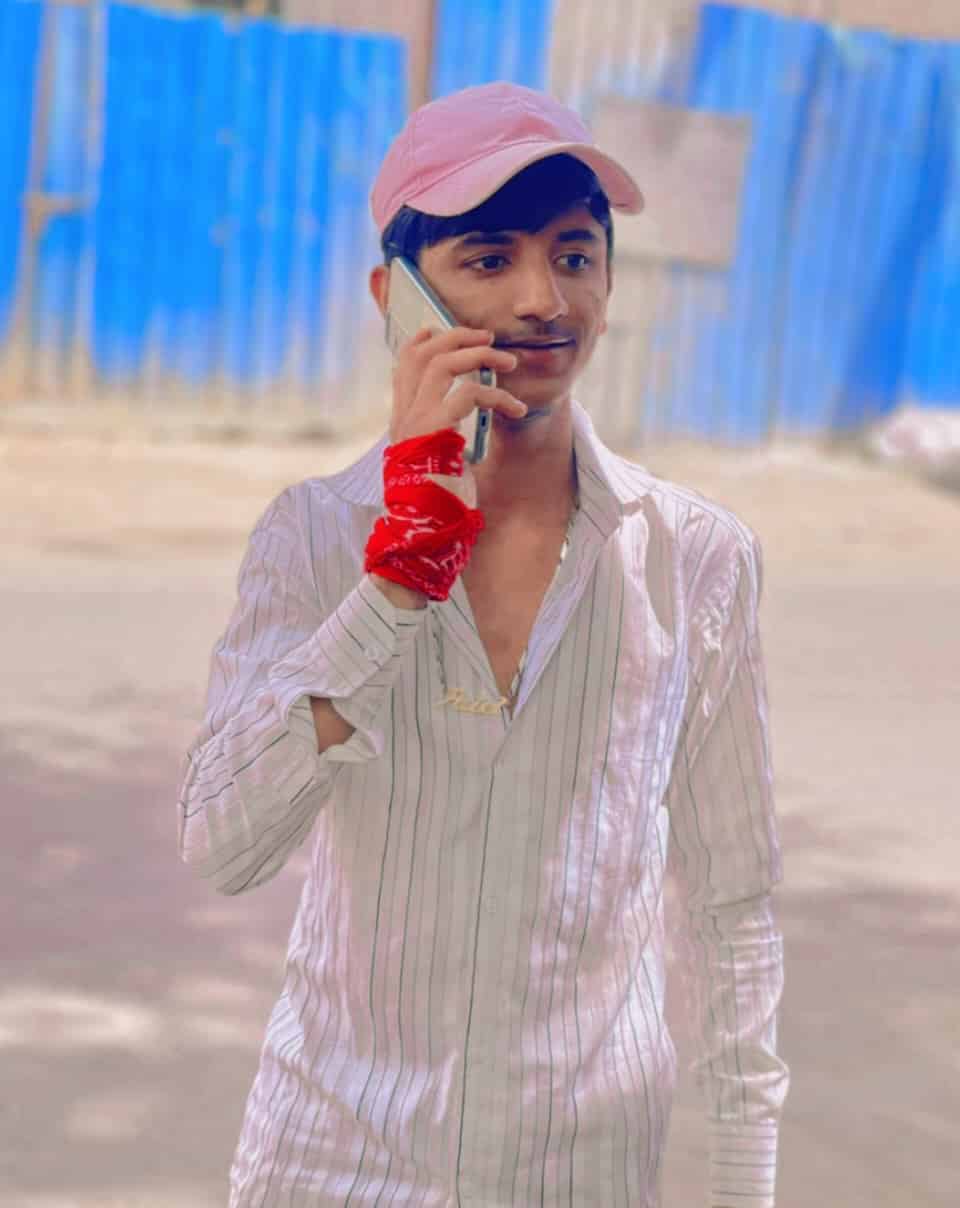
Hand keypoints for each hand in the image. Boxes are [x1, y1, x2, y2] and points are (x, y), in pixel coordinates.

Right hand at [389, 325, 525, 505]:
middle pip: (423, 354)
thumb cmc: (437, 502)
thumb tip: (461, 418)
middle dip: (458, 338)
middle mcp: (404, 416)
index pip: (403, 365)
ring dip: (480, 355)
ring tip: (509, 362)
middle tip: (489, 338)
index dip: (422, 341)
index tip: (442, 330)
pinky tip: (517, 408)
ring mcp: (417, 422)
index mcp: (402, 420)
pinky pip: (470, 393)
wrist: (424, 531)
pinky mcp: (437, 431)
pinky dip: (499, 395)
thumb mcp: (437, 460)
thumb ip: (441, 434)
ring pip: (442, 363)